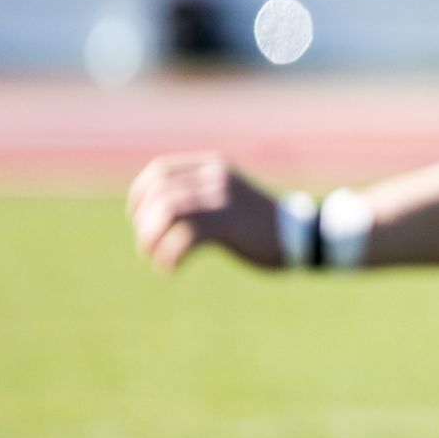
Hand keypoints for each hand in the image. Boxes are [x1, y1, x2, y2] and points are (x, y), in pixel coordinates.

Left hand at [127, 153, 280, 271]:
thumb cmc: (260, 223)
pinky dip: (169, 256)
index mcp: (214, 166)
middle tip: (148, 249)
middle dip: (143, 225)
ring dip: (151, 239)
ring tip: (156, 259)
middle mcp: (216, 177)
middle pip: (159, 193)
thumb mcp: (230, 197)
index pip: (159, 171)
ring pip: (167, 211)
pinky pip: (184, 237)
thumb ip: (200, 196)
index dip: (139, 197)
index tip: (138, 221)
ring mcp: (224, 198)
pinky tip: (171, 270)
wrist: (300, 234)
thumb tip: (156, 213)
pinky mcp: (229, 223)